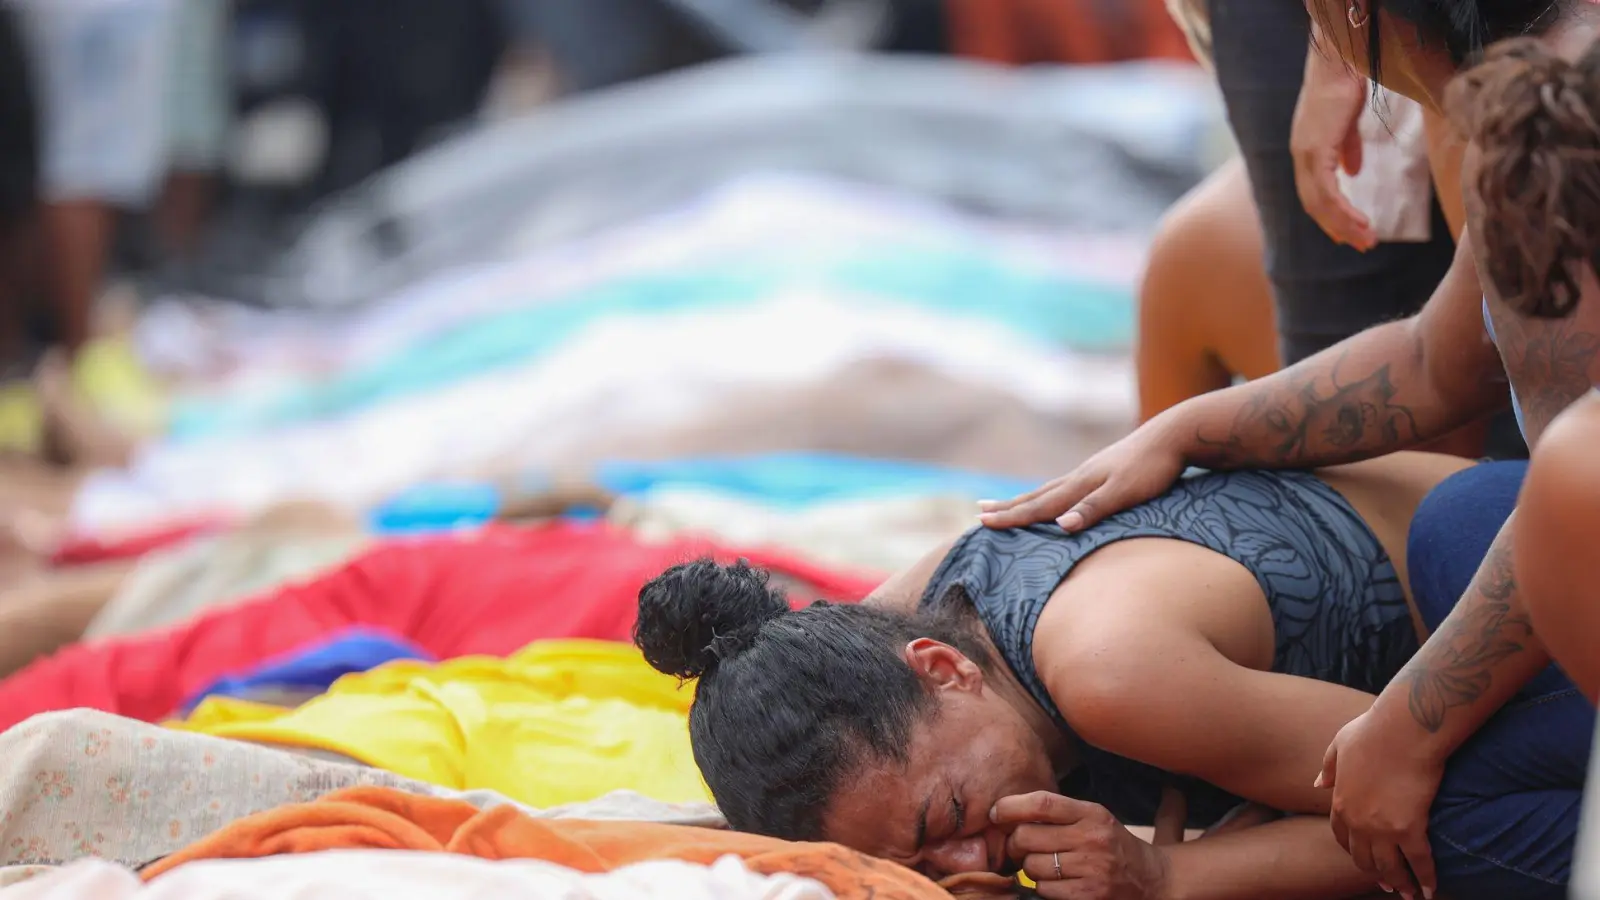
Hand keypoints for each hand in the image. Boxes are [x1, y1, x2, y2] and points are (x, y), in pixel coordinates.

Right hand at [977, 418, 1186, 530]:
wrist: (1175, 435)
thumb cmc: (1153, 468)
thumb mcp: (1125, 492)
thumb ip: (1094, 509)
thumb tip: (1060, 525)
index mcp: (1080, 484)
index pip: (1038, 505)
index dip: (1010, 517)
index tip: (981, 523)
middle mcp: (1079, 477)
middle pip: (1035, 495)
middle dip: (1007, 508)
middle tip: (979, 513)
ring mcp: (1090, 473)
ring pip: (1048, 489)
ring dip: (1024, 499)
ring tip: (1004, 504)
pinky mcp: (1102, 472)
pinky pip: (1064, 487)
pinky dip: (1047, 495)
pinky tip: (1052, 496)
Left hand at [992, 792, 1171, 899]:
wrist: (1152, 880)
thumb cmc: (1111, 845)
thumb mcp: (1093, 819)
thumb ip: (1058, 813)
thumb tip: (1007, 811)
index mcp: (1091, 813)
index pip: (1042, 802)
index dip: (1011, 806)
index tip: (997, 813)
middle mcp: (1092, 839)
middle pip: (1027, 837)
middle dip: (1016, 844)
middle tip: (1021, 847)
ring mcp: (1091, 869)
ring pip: (1031, 867)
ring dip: (1030, 868)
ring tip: (1046, 866)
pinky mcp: (1089, 895)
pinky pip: (1044, 890)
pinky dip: (1044, 888)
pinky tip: (1058, 883)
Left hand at [1291, 41, 1375, 250]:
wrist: (1340, 64)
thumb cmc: (1345, 86)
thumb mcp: (1347, 124)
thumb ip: (1347, 149)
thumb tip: (1352, 173)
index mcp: (1307, 152)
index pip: (1314, 195)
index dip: (1330, 216)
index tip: (1349, 233)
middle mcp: (1301, 157)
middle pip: (1315, 206)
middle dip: (1338, 228)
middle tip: (1362, 244)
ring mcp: (1305, 155)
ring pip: (1321, 204)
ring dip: (1344, 225)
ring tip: (1367, 239)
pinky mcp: (1316, 151)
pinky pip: (1327, 192)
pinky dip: (1343, 211)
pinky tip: (1361, 221)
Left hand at [1318, 710, 1442, 898]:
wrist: (1403, 730)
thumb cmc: (1373, 731)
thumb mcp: (1339, 744)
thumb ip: (1329, 767)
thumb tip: (1317, 783)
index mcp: (1340, 801)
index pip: (1341, 836)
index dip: (1352, 849)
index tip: (1363, 857)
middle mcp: (1357, 821)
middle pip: (1363, 857)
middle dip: (1374, 872)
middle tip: (1387, 883)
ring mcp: (1382, 828)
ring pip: (1389, 867)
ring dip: (1400, 883)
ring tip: (1410, 894)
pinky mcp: (1410, 828)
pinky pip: (1419, 862)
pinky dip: (1427, 879)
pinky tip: (1431, 890)